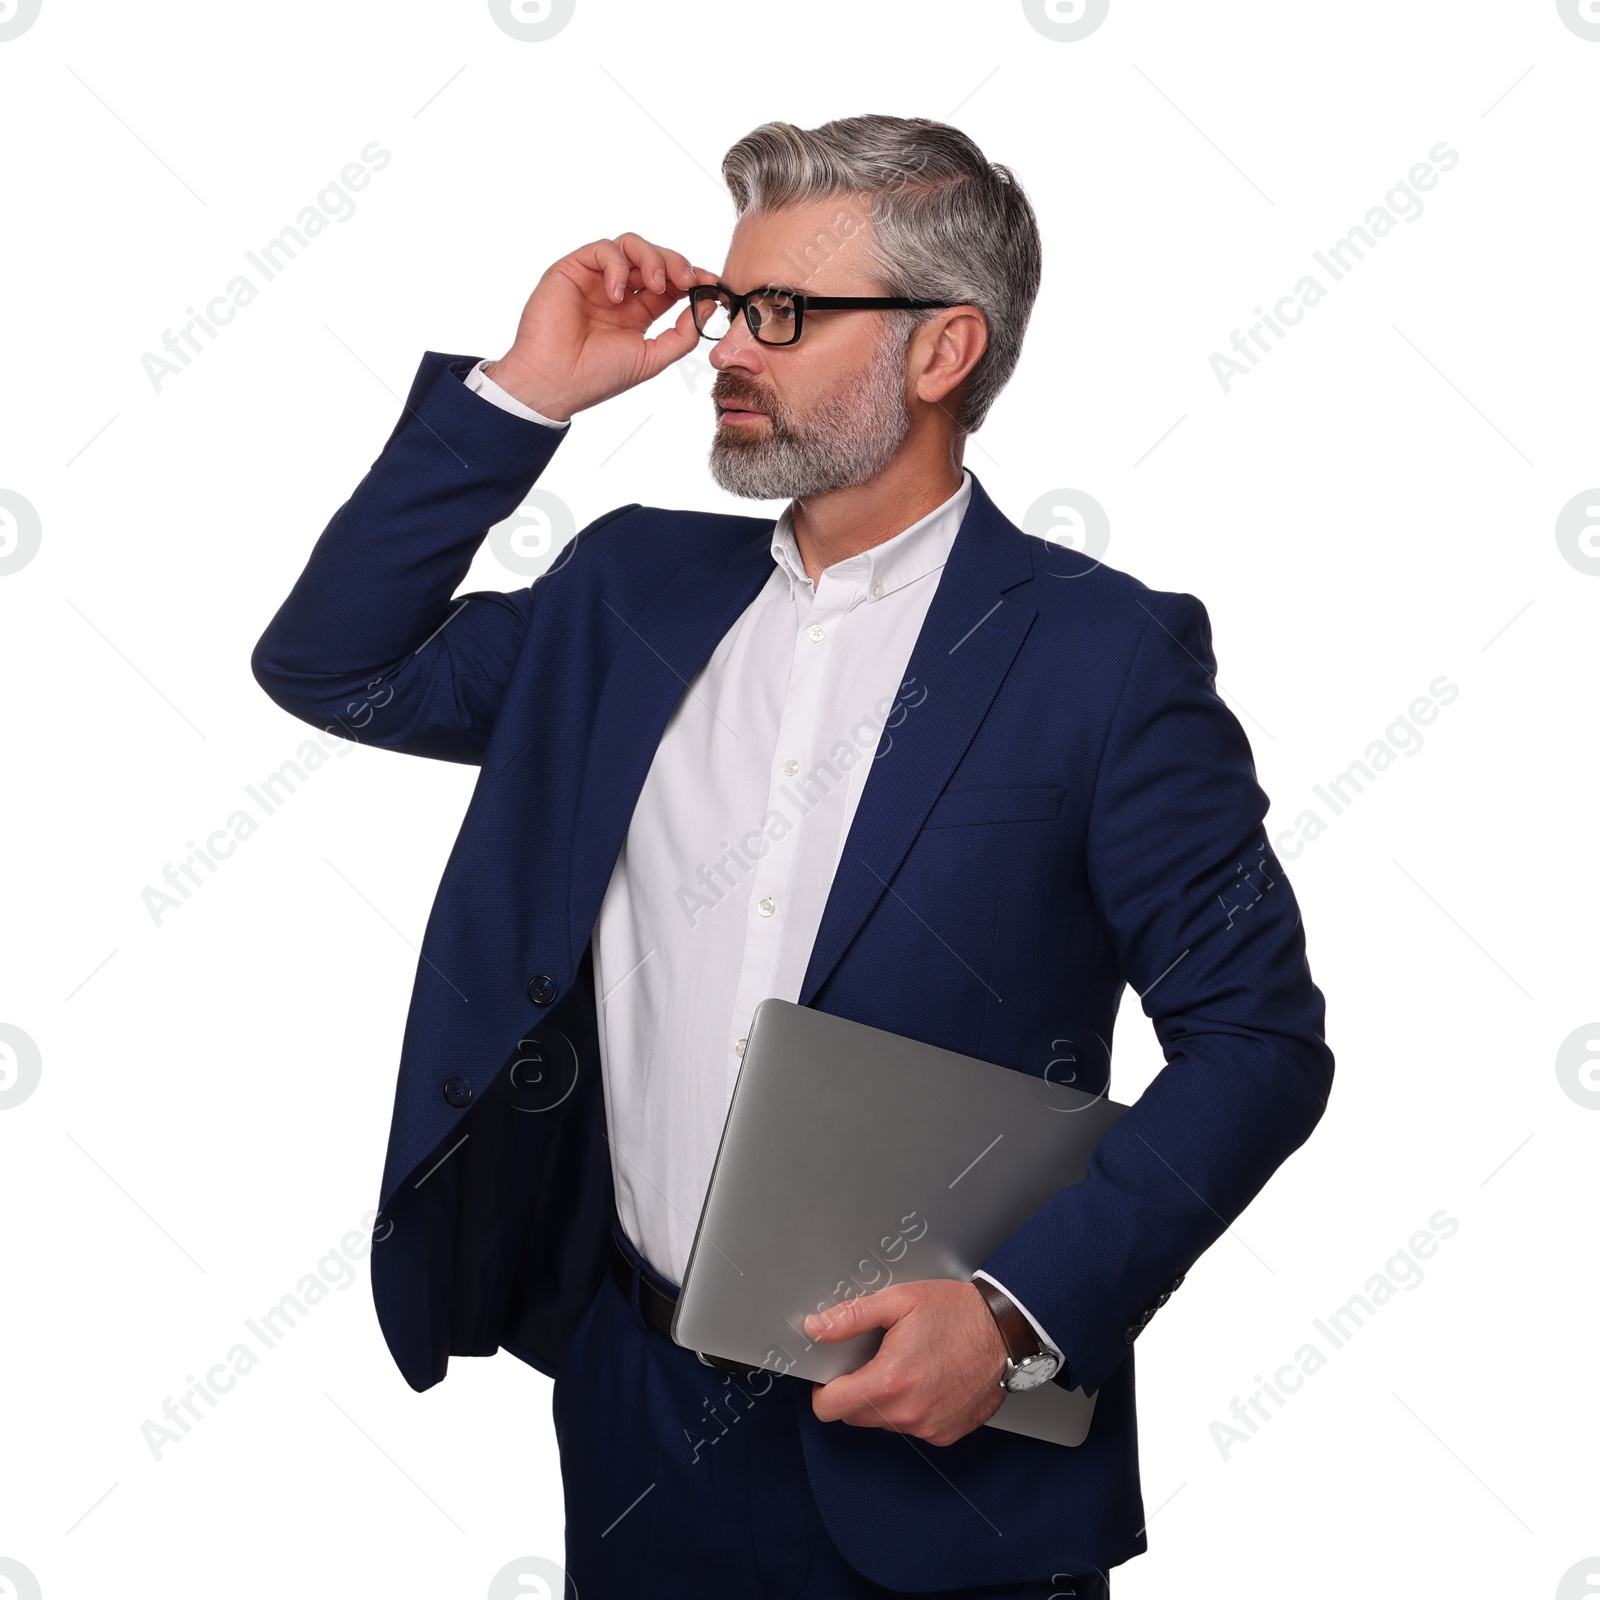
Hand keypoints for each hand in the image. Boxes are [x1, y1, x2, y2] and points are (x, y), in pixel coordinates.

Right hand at [482, 233, 718, 420]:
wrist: (555, 382)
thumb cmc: (597, 376)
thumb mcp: (651, 358)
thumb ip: (682, 334)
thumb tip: (708, 307)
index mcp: (637, 312)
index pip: (671, 284)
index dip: (693, 279)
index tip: (712, 284)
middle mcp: (618, 292)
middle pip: (655, 258)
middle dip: (677, 264)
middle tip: (688, 280)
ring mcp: (596, 279)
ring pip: (631, 245)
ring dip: (652, 259)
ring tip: (655, 285)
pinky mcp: (573, 269)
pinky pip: (603, 250)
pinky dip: (617, 267)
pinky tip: (617, 296)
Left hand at [804, 1279, 1008, 1446]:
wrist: (1006, 1331)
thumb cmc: (958, 1313)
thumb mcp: (898, 1301)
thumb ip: (851, 1317)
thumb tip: (816, 1328)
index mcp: (890, 1381)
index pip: (830, 1408)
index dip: (823, 1390)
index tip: (830, 1375)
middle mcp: (908, 1412)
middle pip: (854, 1416)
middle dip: (854, 1391)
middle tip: (873, 1360)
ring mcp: (929, 1427)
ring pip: (883, 1422)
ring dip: (883, 1400)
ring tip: (905, 1365)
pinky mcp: (946, 1433)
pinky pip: (912, 1427)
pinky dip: (911, 1408)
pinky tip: (926, 1380)